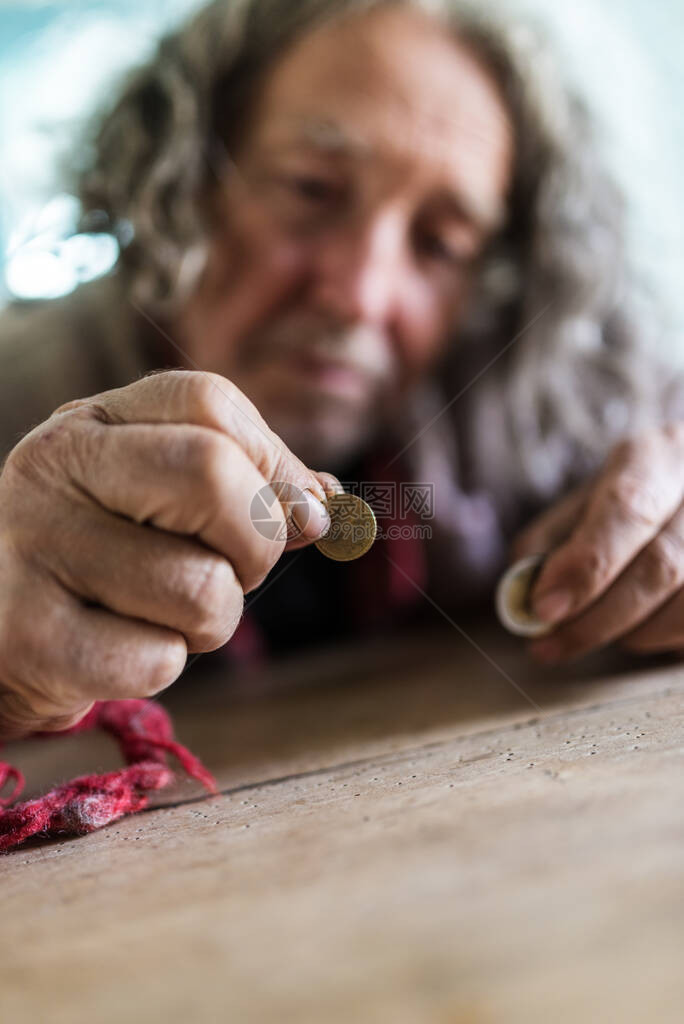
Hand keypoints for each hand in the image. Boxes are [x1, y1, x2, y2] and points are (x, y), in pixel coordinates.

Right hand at [0, 370, 336, 737]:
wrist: (0, 628)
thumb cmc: (106, 554)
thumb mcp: (163, 494)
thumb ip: (252, 482)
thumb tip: (323, 506)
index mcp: (92, 420)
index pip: (211, 402)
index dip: (270, 463)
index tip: (281, 510)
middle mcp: (52, 468)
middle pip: (212, 474)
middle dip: (255, 542)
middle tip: (229, 568)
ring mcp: (35, 549)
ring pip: (200, 588)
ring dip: (210, 619)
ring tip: (158, 611)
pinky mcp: (30, 638)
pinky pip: (157, 661)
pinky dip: (161, 665)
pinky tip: (118, 646)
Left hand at [511, 423, 683, 662]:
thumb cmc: (638, 499)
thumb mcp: (591, 499)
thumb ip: (552, 538)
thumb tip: (521, 589)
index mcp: (660, 455)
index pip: (627, 508)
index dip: (584, 565)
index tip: (543, 607)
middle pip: (661, 564)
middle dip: (598, 616)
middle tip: (551, 641)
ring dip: (634, 634)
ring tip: (597, 632)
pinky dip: (666, 640)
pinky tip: (642, 631)